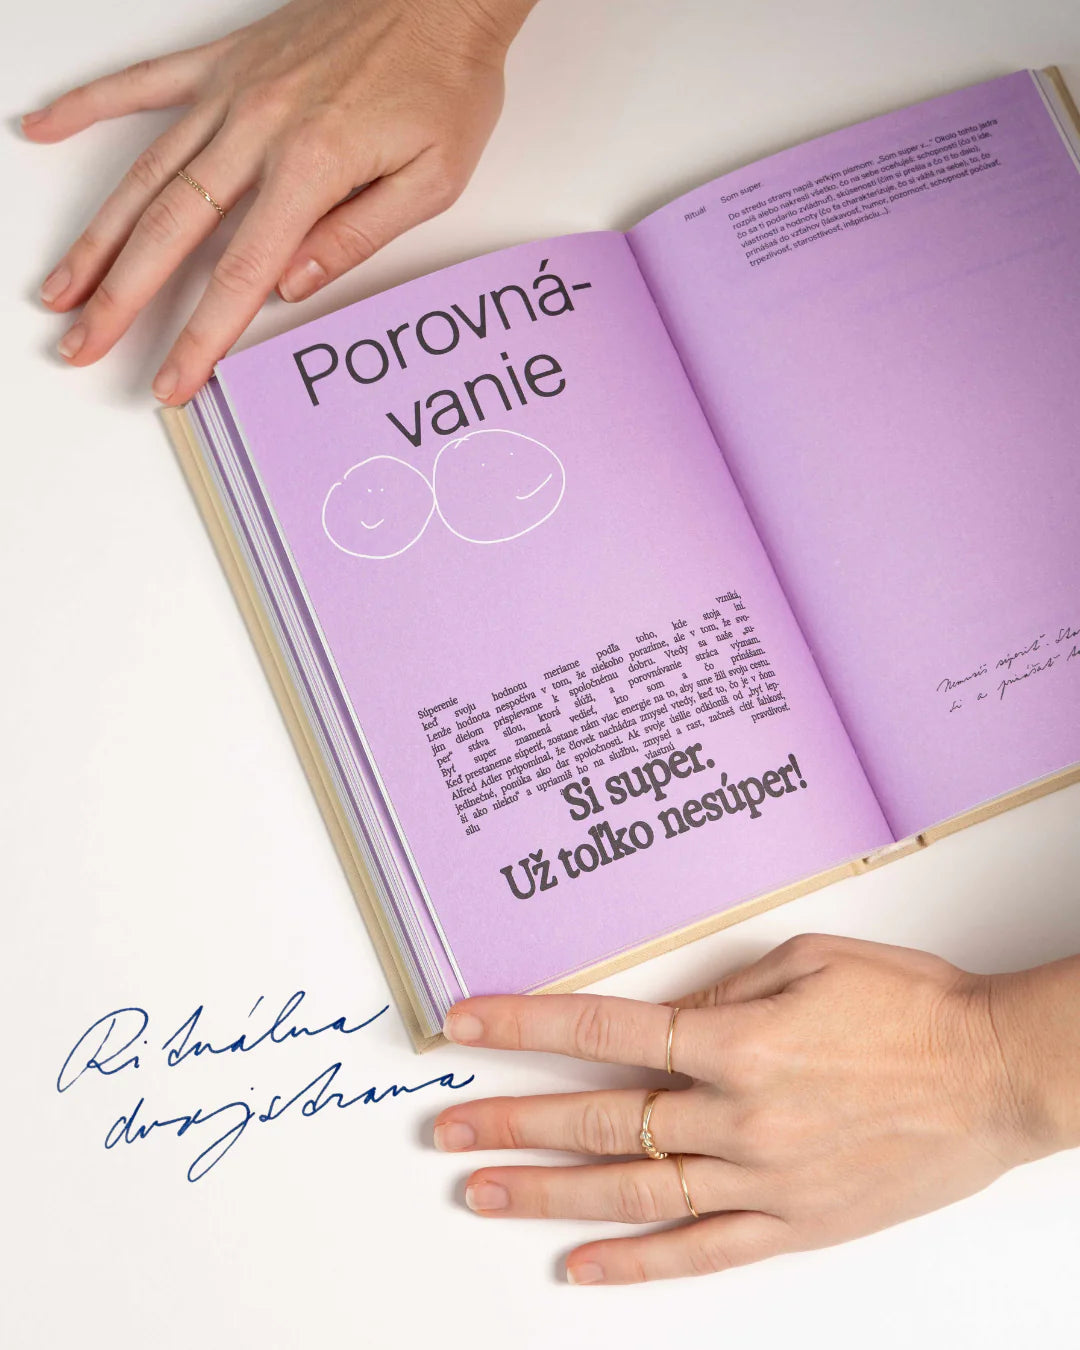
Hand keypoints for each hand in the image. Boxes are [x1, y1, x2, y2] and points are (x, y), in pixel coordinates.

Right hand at [23, 0, 534, 403]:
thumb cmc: (445, 84)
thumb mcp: (431, 180)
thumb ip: (357, 237)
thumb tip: (290, 286)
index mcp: (311, 168)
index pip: (240, 275)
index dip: (201, 336)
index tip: (173, 381)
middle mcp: (258, 129)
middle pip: (171, 230)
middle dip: (121, 297)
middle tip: (82, 345)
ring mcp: (233, 92)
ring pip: (145, 172)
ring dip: (97, 235)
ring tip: (60, 286)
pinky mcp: (226, 60)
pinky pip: (144, 81)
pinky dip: (90, 104)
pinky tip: (41, 128)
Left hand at [432, 934, 1071, 1284]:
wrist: (997, 1074)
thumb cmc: (909, 1005)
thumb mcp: (807, 960)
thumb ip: (722, 993)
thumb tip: (661, 1021)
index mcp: (739, 1042)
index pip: (603, 1033)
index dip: (525, 1027)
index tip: (468, 1024)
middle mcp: (739, 1118)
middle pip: (601, 1122)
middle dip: (513, 1121)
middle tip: (447, 1127)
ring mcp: (765, 1179)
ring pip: (634, 1193)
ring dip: (548, 1195)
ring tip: (480, 1192)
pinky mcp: (797, 1225)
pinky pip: (703, 1251)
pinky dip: (637, 1264)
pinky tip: (581, 1266)